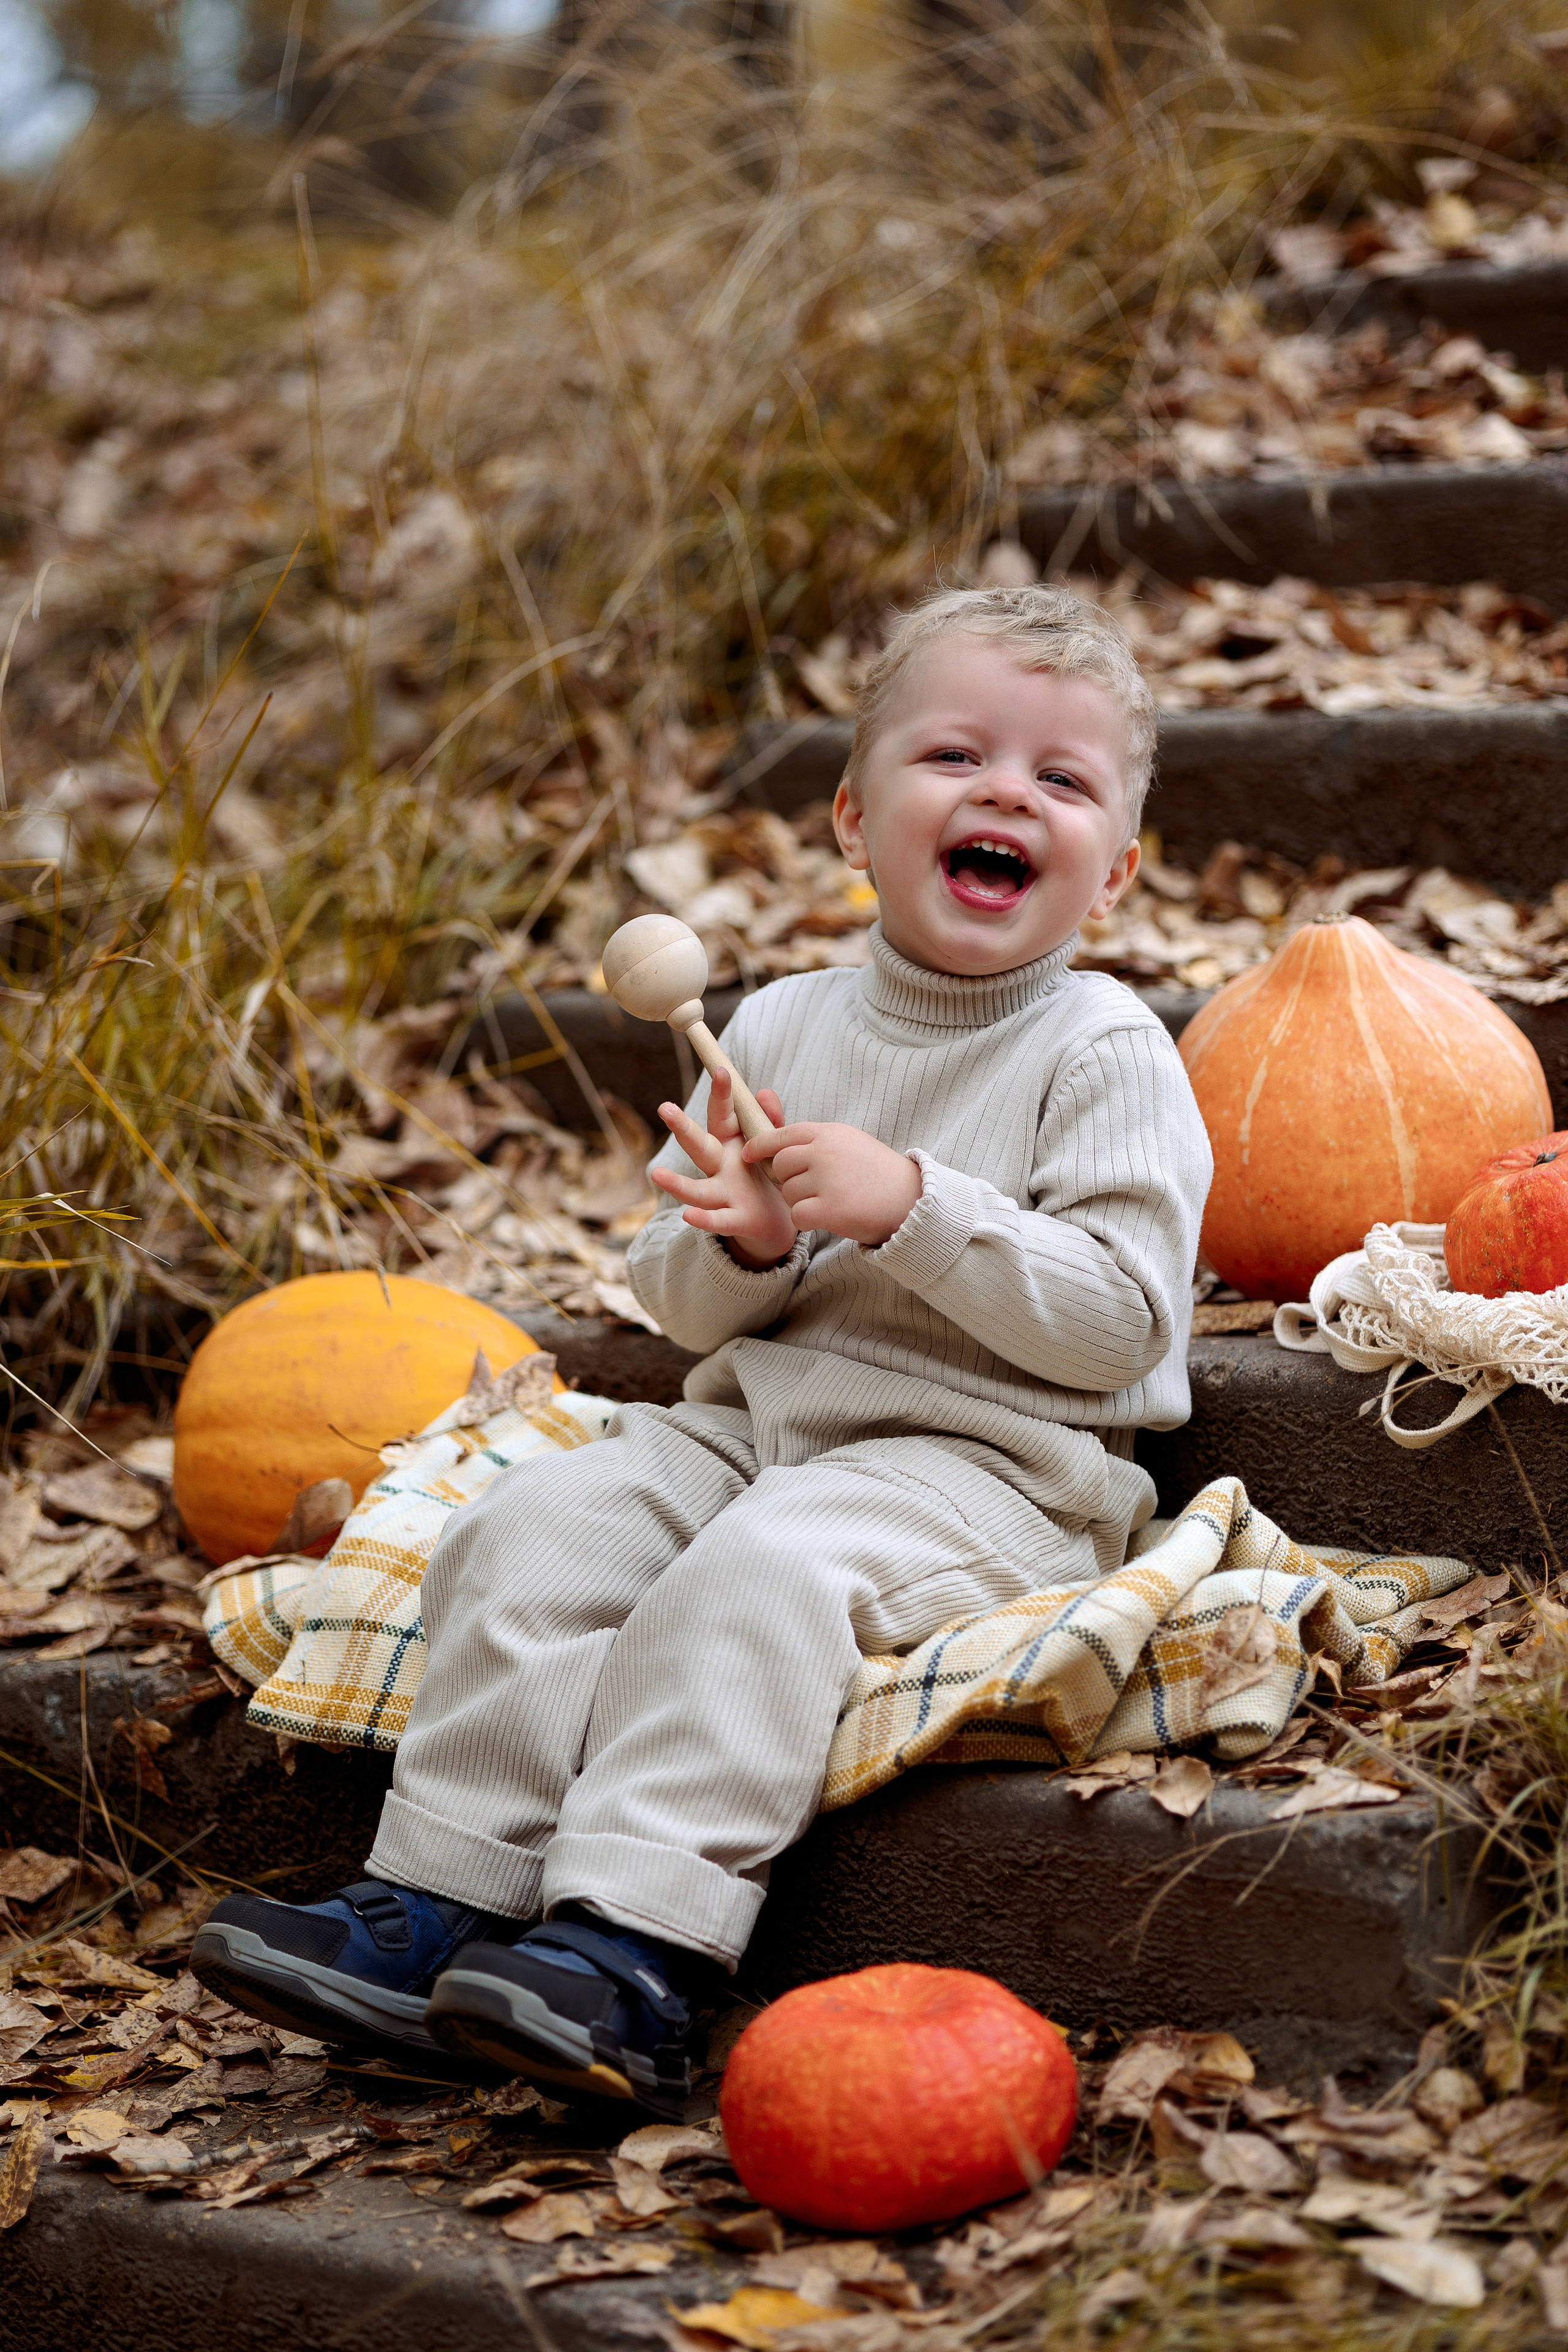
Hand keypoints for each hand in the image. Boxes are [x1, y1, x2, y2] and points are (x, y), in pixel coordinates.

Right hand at [652, 1069, 797, 1267]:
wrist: (777, 1221)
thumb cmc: (768, 1176)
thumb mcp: (772, 1145)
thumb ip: (770, 1121)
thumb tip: (763, 1092)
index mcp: (731, 1144)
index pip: (723, 1116)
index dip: (722, 1094)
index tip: (722, 1070)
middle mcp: (720, 1167)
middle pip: (698, 1146)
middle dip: (682, 1127)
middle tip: (664, 1108)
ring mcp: (723, 1194)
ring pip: (697, 1190)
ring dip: (676, 1183)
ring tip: (656, 1174)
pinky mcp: (734, 1219)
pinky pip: (718, 1220)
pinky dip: (704, 1219)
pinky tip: (688, 1217)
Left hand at [743, 1120, 921, 1247]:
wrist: (912, 1199)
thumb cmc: (879, 1172)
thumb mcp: (849, 1143)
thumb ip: (816, 1141)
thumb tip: (777, 1143)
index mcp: (829, 1133)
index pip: (782, 1135)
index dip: (761, 1145)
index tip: (748, 1154)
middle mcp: (824, 1152)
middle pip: (780, 1165)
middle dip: (788, 1179)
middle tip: (813, 1188)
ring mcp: (827, 1179)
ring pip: (788, 1192)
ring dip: (801, 1201)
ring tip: (831, 1201)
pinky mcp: (830, 1208)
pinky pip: (798, 1214)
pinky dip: (808, 1220)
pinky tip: (827, 1217)